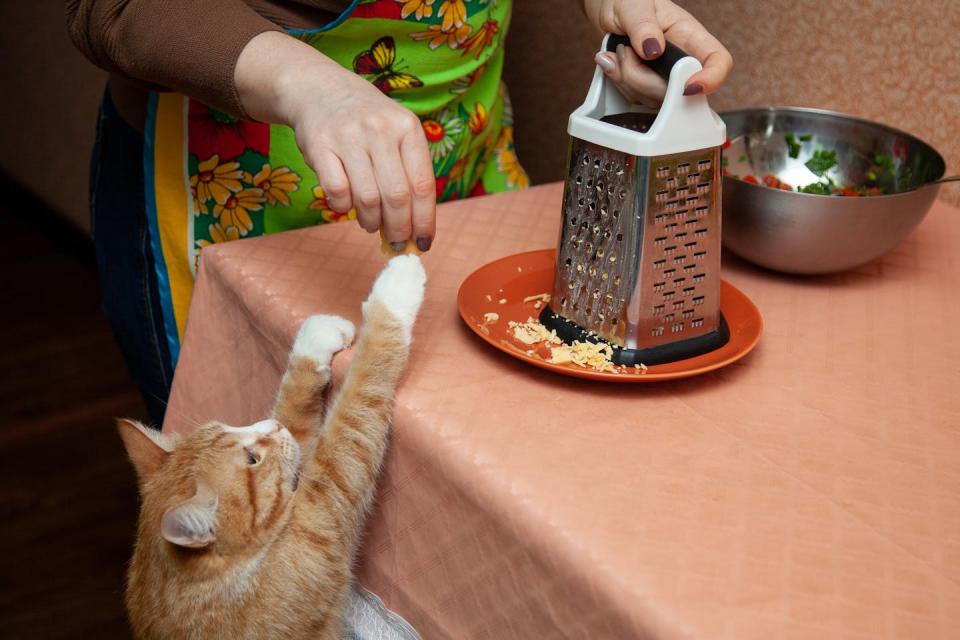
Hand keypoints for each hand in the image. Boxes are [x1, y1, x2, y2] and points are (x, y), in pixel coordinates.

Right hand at [235, 32, 435, 250]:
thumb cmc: (365, 121)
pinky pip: (337, 192)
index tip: (422, 244)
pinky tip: (347, 206)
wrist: (318, 89)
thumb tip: (414, 229)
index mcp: (407, 128)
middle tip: (396, 242)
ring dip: (371, 222)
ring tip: (370, 224)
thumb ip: (407, 173)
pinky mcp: (320, 145)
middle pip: (397, 197)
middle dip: (399, 229)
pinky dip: (343, 208)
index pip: (423, 186)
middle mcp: (380, 130)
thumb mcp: (395, 133)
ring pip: (367, 199)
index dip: (424, 221)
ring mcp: (349, 136)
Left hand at [582, 0, 732, 107]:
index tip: (687, 87)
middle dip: (643, 79)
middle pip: (678, 92)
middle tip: (625, 52)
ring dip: (628, 81)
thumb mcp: (634, 5)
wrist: (608, 12)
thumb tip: (653, 50)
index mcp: (689, 36)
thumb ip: (643, 25)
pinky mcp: (647, 90)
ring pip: (655, 100)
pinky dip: (620, 85)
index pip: (718, 61)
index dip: (711, 79)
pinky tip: (615, 65)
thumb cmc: (627, 2)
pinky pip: (637, 101)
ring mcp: (665, 79)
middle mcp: (681, 61)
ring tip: (620, 53)